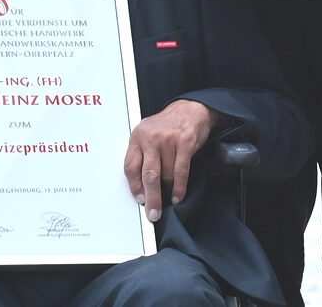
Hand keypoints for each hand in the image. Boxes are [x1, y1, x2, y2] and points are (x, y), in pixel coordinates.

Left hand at [122, 99, 226, 221]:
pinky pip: (180, 172)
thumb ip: (141, 155)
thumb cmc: (167, 126)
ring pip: (166, 175)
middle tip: (153, 213)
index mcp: (137, 136)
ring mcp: (168, 140)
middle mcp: (151, 137)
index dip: (135, 187)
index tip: (140, 200)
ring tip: (168, 197)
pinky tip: (177, 195)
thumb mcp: (147, 135)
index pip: (130, 167)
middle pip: (148, 175)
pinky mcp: (184, 143)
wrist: (190, 109)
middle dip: (151, 198)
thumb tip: (139, 187)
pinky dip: (179, 188)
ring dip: (167, 190)